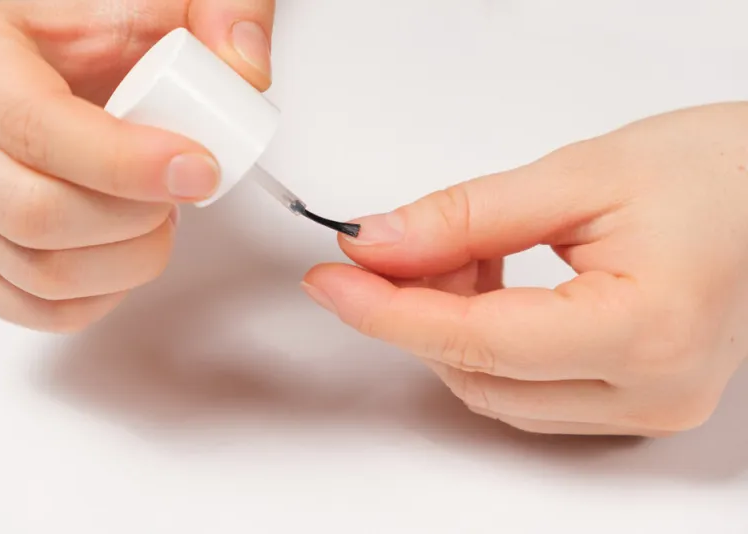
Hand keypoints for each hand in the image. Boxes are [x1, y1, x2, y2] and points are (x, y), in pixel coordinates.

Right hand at [0, 0, 274, 330]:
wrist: (70, 73)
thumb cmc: (101, 41)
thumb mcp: (163, 2)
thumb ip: (221, 11)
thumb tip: (245, 68)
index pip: (33, 126)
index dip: (125, 162)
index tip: (198, 168)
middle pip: (31, 212)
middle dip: (135, 219)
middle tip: (183, 191)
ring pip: (40, 271)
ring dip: (129, 257)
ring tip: (157, 212)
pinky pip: (41, 308)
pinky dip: (106, 293)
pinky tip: (128, 248)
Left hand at [304, 103, 747, 436]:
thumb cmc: (718, 169)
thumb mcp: (579, 175)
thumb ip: (468, 216)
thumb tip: (380, 244)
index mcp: (645, 330)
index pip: (476, 340)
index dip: (389, 311)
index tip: (336, 280)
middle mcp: (650, 391)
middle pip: (478, 375)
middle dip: (419, 311)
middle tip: (398, 245)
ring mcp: (646, 407)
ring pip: (496, 391)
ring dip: (452, 325)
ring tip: (463, 251)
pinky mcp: (636, 401)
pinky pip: (527, 390)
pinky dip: (486, 341)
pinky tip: (489, 284)